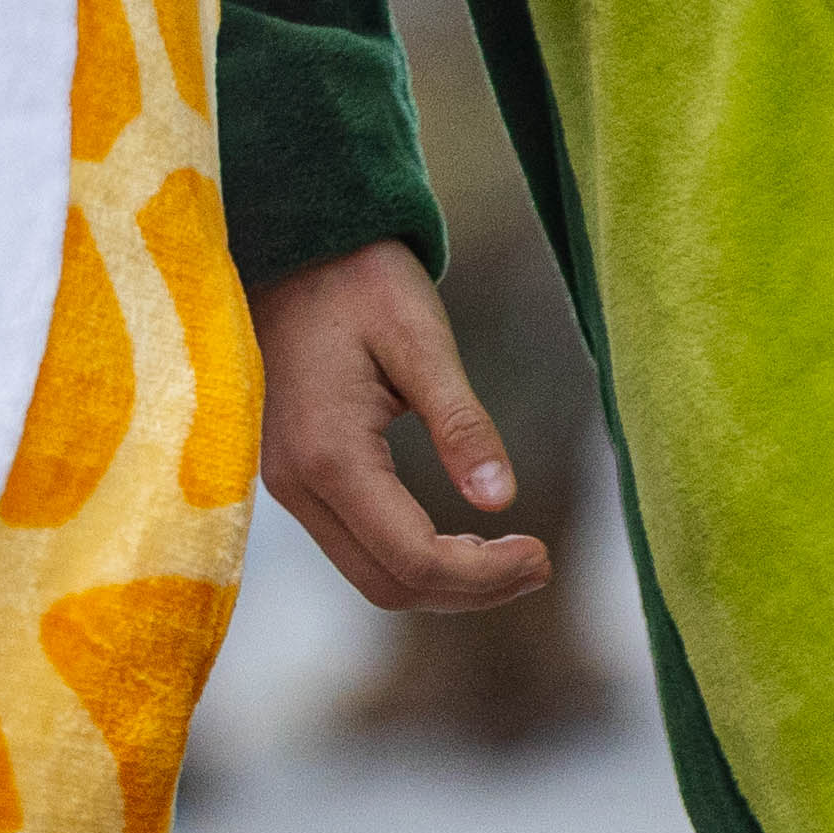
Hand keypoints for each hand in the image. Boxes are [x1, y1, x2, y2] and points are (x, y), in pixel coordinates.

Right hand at [256, 247, 559, 615]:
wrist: (291, 242)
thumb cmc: (360, 279)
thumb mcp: (421, 337)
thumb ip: (460, 421)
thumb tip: (501, 500)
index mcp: (330, 454)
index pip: (414, 559)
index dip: (485, 573)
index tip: (545, 552)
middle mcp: (298, 484)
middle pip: (390, 585)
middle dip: (470, 590)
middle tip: (538, 563)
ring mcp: (288, 484)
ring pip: (371, 575)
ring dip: (444, 582)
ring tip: (510, 556)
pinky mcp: (294, 476)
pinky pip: (356, 547)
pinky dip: (412, 560)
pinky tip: (459, 538)